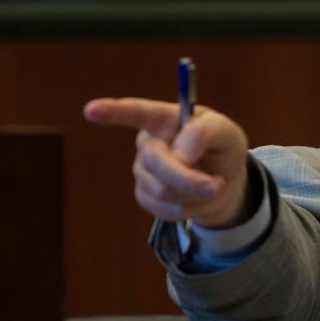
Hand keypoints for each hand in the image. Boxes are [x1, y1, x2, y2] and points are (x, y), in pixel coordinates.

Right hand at [84, 97, 251, 227]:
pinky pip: (166, 209)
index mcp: (166, 118)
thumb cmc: (223, 150)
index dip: (113, 111)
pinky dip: (191, 208)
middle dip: (187, 178)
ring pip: (164, 190)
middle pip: (154, 161)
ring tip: (210, 185)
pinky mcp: (144, 195)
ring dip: (196, 193)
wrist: (223, 182)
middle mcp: (148, 141)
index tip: (91, 111)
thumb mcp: (228, 133)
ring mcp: (142, 169)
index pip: (138, 112)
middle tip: (217, 185)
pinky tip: (195, 197)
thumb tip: (179, 154)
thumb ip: (205, 133)